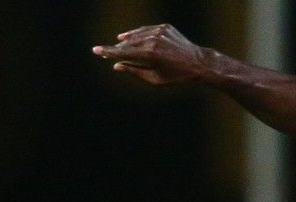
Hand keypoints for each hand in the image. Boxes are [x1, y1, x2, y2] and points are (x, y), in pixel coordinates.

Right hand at [92, 24, 211, 84]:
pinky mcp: (165, 27)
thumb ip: (134, 71)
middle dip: (117, 48)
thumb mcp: (155, 79)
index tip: (95, 50)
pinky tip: (129, 37)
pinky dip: (138, 34)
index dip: (108, 52)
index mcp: (149, 55)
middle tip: (107, 52)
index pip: (123, 53)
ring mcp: (159, 31)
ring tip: (118, 44)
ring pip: (136, 35)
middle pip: (128, 44)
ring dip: (126, 41)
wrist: (199, 64)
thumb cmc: (177, 76)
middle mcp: (153, 40)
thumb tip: (116, 66)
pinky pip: (146, 30)